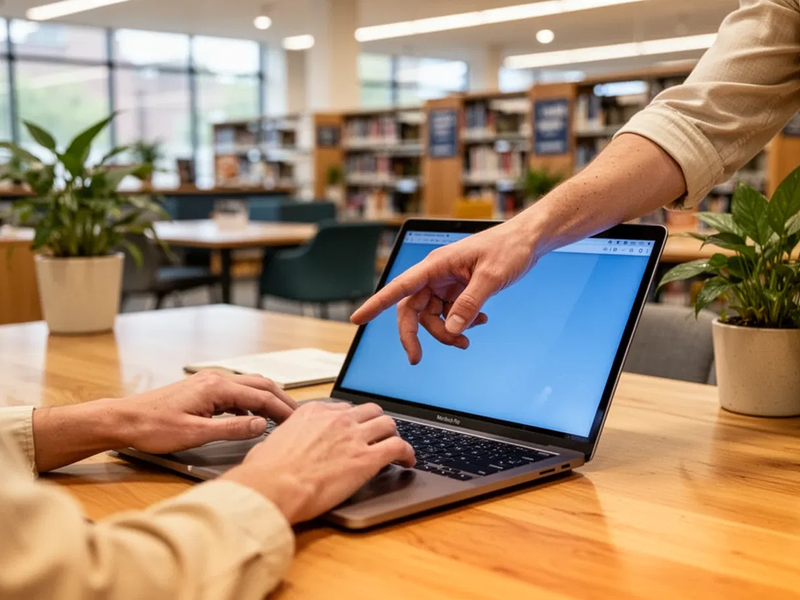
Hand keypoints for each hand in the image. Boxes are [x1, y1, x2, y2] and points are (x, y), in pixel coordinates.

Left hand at [32, 371, 297, 471]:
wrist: (124, 420)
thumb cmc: (154, 428)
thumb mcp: (196, 434)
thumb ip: (232, 429)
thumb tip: (262, 425)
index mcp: (218, 387)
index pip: (262, 397)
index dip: (283, 410)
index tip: (298, 422)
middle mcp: (216, 378)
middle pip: (260, 384)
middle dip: (281, 399)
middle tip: (297, 416)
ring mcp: (208, 381)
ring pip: (249, 385)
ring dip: (267, 399)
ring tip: (281, 416)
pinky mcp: (202, 388)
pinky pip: (236, 391)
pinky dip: (251, 401)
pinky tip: (251, 416)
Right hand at [222, 402, 414, 523]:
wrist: (273, 487)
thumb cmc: (266, 472)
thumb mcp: (272, 443)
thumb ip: (286, 439)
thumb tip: (279, 448)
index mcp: (314, 412)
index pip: (344, 409)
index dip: (353, 421)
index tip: (354, 430)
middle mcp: (337, 419)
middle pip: (370, 411)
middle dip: (376, 423)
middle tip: (378, 437)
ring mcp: (354, 436)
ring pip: (388, 424)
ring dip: (392, 435)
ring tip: (395, 448)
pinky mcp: (367, 458)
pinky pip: (398, 447)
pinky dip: (407, 453)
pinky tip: (408, 461)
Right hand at [351, 218, 538, 363]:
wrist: (528, 240)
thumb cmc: (509, 248)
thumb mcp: (491, 278)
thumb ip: (469, 304)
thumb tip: (451, 328)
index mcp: (436, 265)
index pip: (400, 287)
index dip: (376, 303)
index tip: (357, 318)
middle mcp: (436, 274)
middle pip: (412, 309)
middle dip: (417, 334)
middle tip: (416, 359)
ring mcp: (446, 282)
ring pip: (432, 315)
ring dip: (446, 332)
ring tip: (468, 339)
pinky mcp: (458, 289)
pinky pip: (450, 313)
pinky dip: (461, 322)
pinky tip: (481, 322)